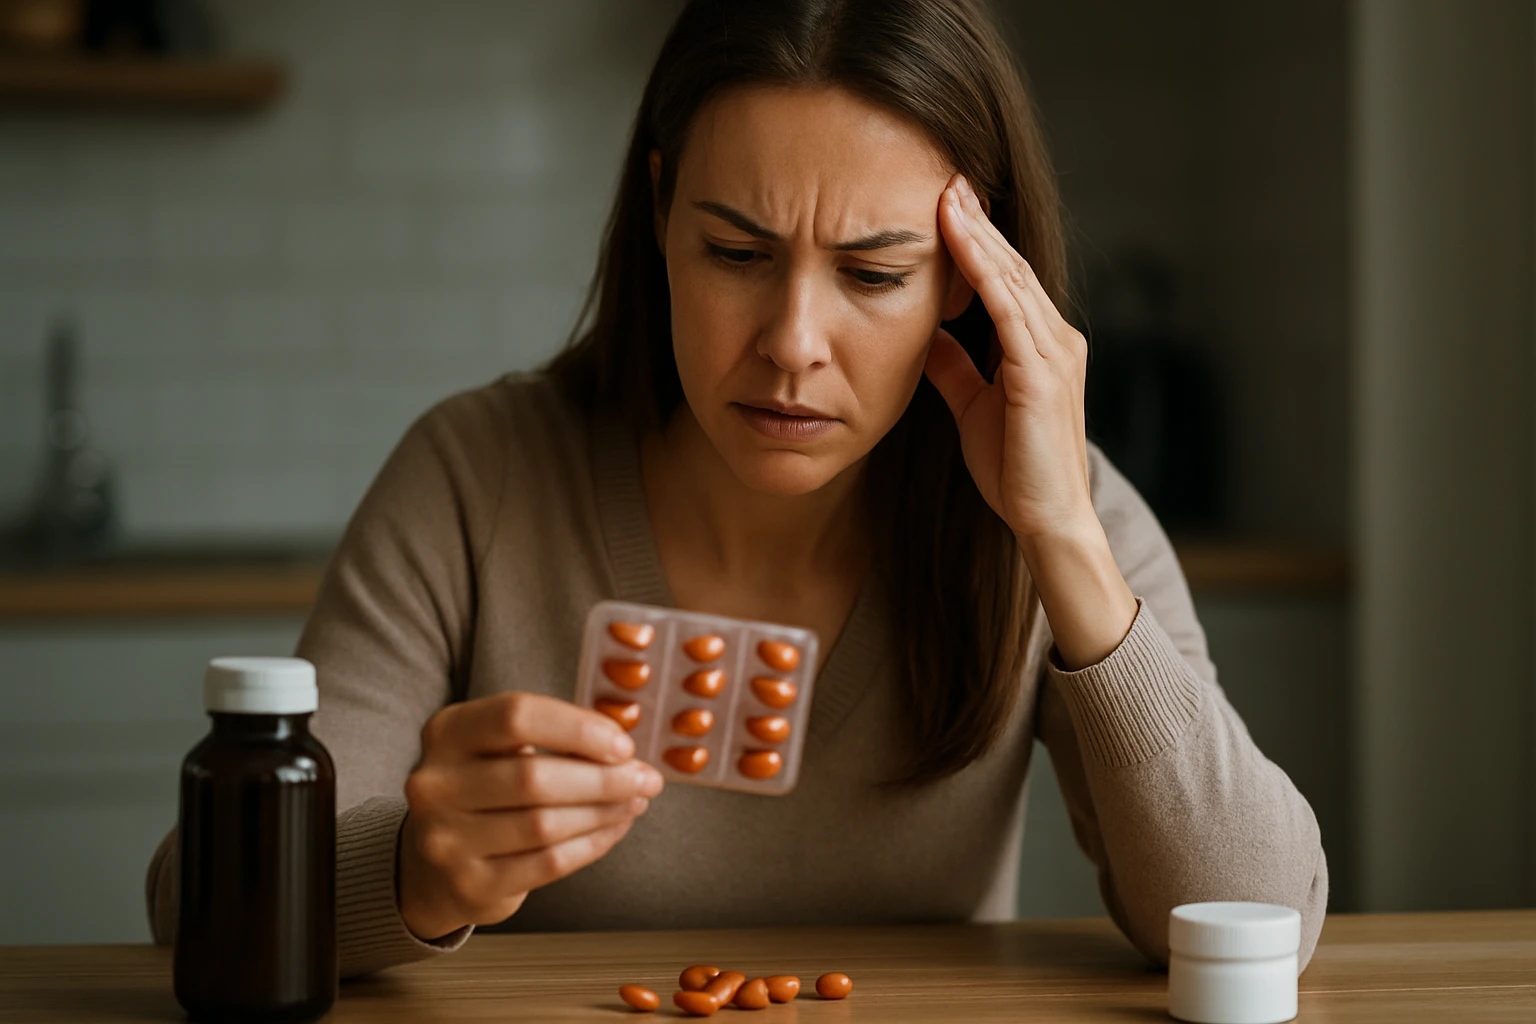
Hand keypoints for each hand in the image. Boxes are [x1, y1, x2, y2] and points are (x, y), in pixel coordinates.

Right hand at [398, 692, 663, 940]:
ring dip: (603, 813)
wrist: (434, 864)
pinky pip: (548, 863)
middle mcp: (435, 784)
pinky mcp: (469, 884)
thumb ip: (553, 739)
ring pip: (544, 825)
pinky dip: (591, 845)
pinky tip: (613, 829)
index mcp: (447, 732)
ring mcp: (446, 839)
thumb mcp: (500, 748)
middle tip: (647, 779)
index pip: (517, 716)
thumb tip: (624, 751)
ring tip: (635, 802)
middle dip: (604, 778)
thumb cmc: (486, 789)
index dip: (577, 728)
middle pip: (533, 777)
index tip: (623, 744)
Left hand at [923, 173, 1091, 541]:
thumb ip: (955, 369)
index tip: (946, 203)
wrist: (1045, 519)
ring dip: (979, 235)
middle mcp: (1058, 340)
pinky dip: (985, 273)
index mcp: (1043, 346)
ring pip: (1011, 279)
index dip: (977, 241)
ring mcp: (1055, 354)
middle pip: (1011, 267)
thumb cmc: (1015, 470)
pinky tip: (961, 244)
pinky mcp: (1041, 375)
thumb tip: (927, 336)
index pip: (1006, 280)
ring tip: (949, 196)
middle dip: (978, 222)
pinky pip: (1009, 311)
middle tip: (947, 177)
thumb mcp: (974, 407)